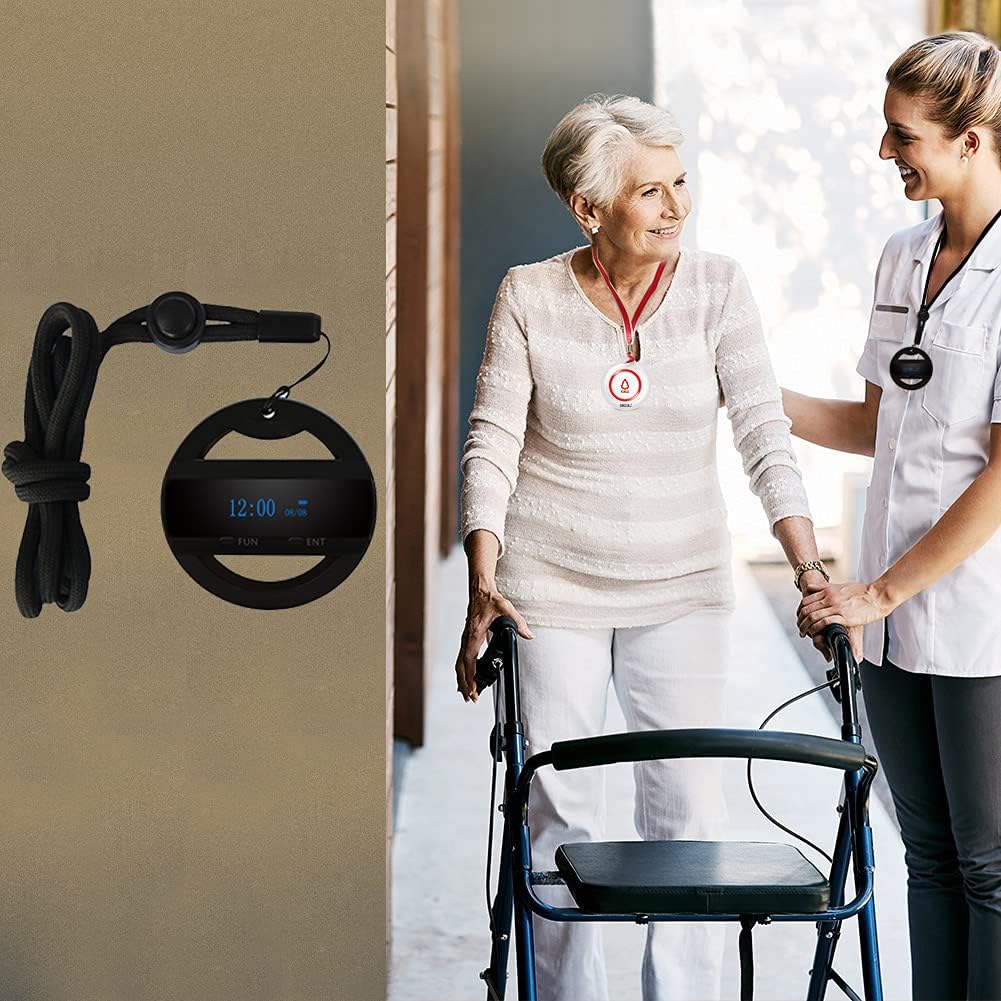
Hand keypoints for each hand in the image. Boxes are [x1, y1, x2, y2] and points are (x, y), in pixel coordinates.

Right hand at [455, 586, 532, 702]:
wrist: (480, 590)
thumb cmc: (490, 599)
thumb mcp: (506, 609)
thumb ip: (518, 623)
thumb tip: (529, 635)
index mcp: (474, 634)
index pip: (469, 660)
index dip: (470, 676)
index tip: (474, 689)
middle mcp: (467, 638)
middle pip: (461, 666)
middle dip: (464, 684)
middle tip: (470, 698)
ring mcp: (465, 639)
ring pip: (459, 663)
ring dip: (461, 679)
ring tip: (465, 694)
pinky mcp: (467, 639)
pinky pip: (462, 658)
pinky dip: (462, 670)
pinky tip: (465, 678)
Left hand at [797, 580, 891, 659]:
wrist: (878, 594)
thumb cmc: (863, 591)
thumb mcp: (839, 586)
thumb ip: (824, 588)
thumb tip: (812, 587)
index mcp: (828, 591)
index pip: (806, 601)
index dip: (800, 610)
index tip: (799, 617)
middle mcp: (829, 598)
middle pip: (806, 610)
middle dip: (800, 620)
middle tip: (799, 628)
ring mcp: (835, 607)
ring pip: (813, 616)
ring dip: (805, 626)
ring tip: (803, 633)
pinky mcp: (844, 616)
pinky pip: (824, 622)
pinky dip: (816, 628)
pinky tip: (815, 633)